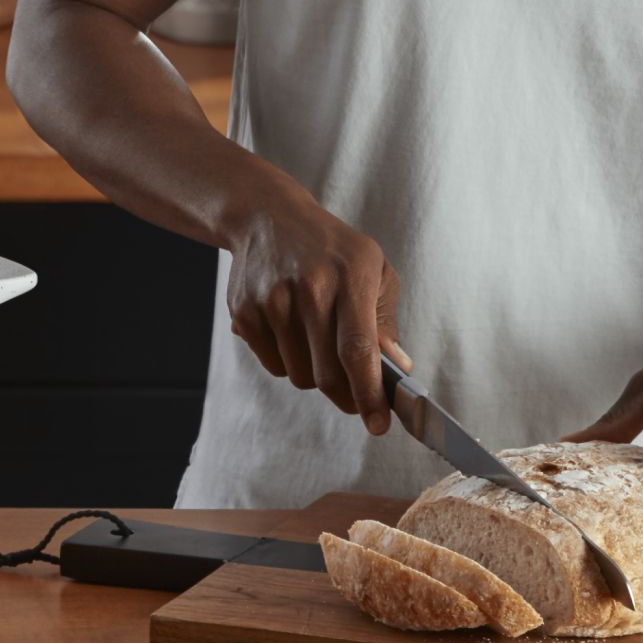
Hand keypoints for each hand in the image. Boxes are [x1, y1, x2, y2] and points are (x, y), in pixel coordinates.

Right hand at [226, 198, 408, 434]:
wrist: (268, 218)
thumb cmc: (332, 249)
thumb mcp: (374, 270)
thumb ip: (386, 322)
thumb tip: (397, 370)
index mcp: (350, 276)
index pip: (358, 349)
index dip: (369, 393)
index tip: (378, 424)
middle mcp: (309, 289)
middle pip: (327, 374)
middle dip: (346, 395)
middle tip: (356, 394)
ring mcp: (272, 301)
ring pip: (299, 376)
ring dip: (314, 374)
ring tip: (317, 339)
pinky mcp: (245, 313)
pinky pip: (274, 365)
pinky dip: (288, 361)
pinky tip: (291, 329)